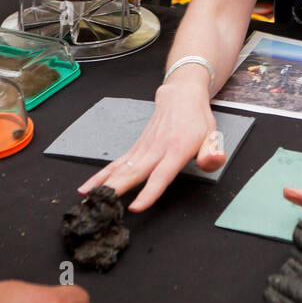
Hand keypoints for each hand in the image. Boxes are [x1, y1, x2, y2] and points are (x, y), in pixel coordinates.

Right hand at [78, 79, 224, 210]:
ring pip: (120, 168)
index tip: (135, 206)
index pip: (161, 175)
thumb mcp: (213, 135)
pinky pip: (116, 165)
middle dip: (116, 189)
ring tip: (87, 199)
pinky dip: (100, 176)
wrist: (180, 96)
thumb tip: (214, 160)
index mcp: (176, 150)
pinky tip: (87, 188)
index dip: (149, 192)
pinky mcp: (135, 149)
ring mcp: (143, 149)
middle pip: (134, 172)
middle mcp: (156, 150)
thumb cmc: (196, 119)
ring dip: (103, 184)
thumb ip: (213, 153)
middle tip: (101, 205)